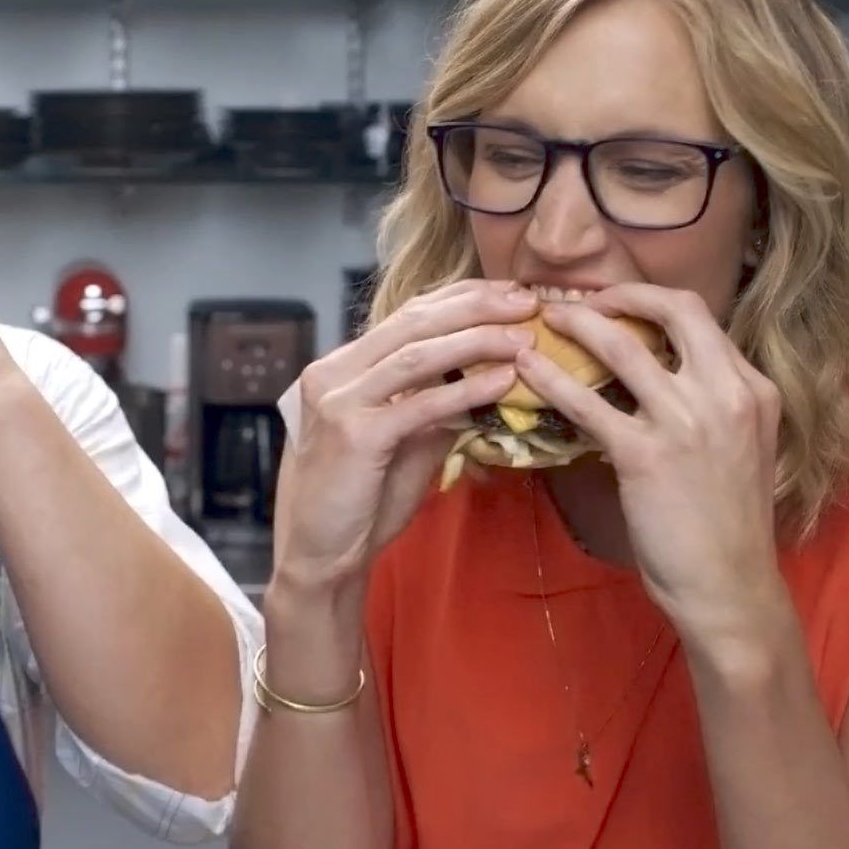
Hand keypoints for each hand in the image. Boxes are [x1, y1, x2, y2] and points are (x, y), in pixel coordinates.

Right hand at [275, 279, 538, 598]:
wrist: (321, 555)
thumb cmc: (360, 502)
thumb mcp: (402, 441)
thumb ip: (432, 405)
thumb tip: (488, 378)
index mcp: (340, 368)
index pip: (405, 315)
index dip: (461, 298)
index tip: (510, 293)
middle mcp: (332, 374)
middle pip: (412, 322)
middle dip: (475, 306)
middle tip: (527, 300)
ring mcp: (338, 401)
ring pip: (416, 354)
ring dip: (476, 341)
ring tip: (524, 338)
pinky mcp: (354, 434)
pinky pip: (419, 403)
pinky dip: (465, 390)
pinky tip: (503, 382)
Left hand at [515, 285, 781, 640]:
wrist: (728, 585)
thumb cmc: (725, 524)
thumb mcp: (740, 449)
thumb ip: (711, 406)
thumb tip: (660, 374)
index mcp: (753, 390)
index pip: (699, 316)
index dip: (648, 299)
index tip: (613, 301)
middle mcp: (727, 394)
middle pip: (673, 309)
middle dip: (619, 294)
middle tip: (577, 300)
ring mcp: (687, 422)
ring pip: (621, 346)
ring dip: (575, 324)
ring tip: (541, 318)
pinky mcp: (645, 455)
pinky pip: (586, 402)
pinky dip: (550, 379)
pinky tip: (525, 370)